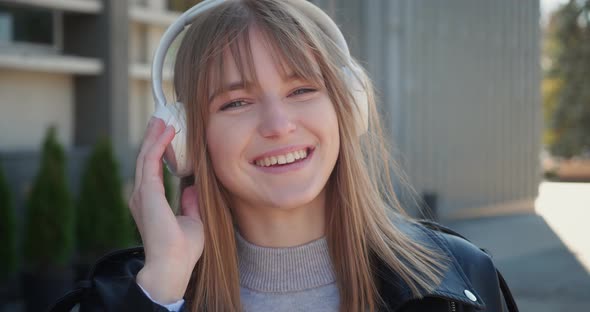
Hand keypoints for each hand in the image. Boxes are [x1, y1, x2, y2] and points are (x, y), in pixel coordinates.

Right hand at [129, 117, 203, 303]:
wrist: (173, 264)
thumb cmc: (183, 249)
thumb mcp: (193, 220)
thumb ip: (190, 203)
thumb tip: (193, 188)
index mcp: (150, 201)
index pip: (152, 169)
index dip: (159, 150)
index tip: (167, 134)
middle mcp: (142, 195)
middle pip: (146, 158)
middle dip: (153, 137)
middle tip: (160, 119)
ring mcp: (142, 192)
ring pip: (145, 155)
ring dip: (154, 136)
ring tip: (161, 118)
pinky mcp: (147, 191)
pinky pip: (151, 160)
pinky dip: (158, 143)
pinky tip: (167, 131)